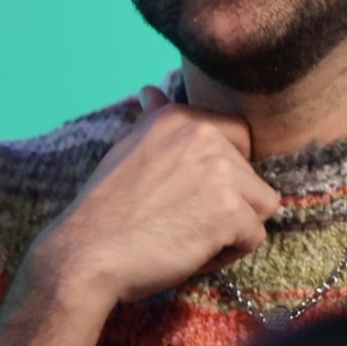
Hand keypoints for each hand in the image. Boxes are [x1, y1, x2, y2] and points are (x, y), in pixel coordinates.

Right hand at [29, 89, 281, 307]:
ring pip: (260, 206)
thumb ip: (153, 120)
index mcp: (181, 118)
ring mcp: (221, 172)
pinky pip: (254, 237)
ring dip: (231, 229)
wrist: (85, 255)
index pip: (242, 140)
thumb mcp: (128, 151)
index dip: (224, 174)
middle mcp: (204, 136)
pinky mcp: (231, 210)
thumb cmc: (108, 210)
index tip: (186, 192)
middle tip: (178, 218)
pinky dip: (227, 253)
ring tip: (186, 234)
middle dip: (227, 205)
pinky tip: (188, 250)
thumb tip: (152, 90)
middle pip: (253, 177)